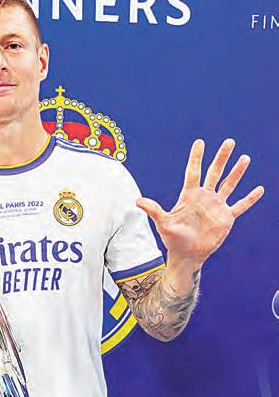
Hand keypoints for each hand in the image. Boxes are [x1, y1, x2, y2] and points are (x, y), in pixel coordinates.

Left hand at [136, 139, 263, 267]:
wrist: (187, 254)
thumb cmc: (173, 239)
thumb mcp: (163, 223)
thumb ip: (154, 210)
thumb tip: (137, 201)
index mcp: (189, 195)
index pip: (193, 172)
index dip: (196, 157)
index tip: (200, 142)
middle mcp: (204, 197)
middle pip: (214, 173)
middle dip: (221, 158)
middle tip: (229, 141)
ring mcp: (216, 206)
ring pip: (229, 185)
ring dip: (237, 172)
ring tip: (245, 158)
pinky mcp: (226, 218)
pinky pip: (240, 206)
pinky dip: (249, 199)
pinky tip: (259, 189)